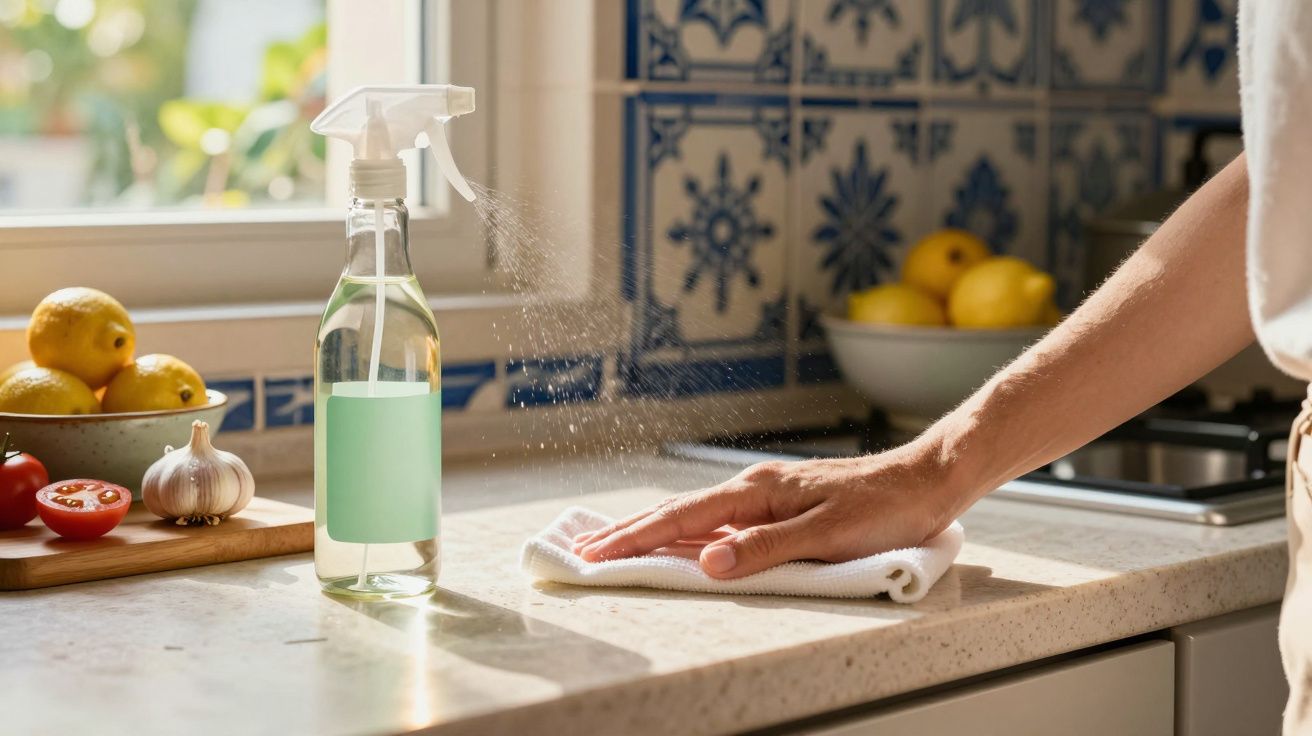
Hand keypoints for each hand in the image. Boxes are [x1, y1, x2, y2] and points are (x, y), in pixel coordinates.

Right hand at [572, 444, 962, 578]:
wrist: (926, 480)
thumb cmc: (883, 509)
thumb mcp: (827, 536)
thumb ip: (765, 550)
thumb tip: (707, 563)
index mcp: (758, 492)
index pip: (683, 519)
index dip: (636, 539)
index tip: (595, 554)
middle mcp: (755, 488)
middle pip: (679, 512)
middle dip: (629, 532)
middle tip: (584, 549)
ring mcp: (766, 494)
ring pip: (696, 514)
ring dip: (653, 530)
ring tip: (615, 543)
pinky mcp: (781, 502)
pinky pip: (720, 518)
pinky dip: (688, 530)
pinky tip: (680, 540)